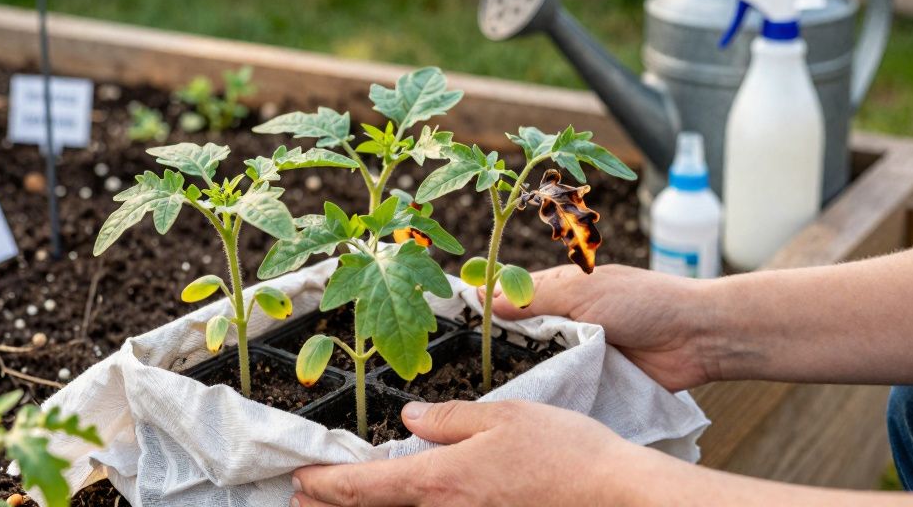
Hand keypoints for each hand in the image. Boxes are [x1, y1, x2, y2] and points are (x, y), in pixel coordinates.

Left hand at [291, 399, 653, 506]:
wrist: (615, 496)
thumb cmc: (564, 451)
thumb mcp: (502, 415)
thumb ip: (447, 420)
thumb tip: (408, 420)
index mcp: (440, 482)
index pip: (363, 488)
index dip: (324, 485)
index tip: (297, 479)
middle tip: (300, 498)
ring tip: (336, 506)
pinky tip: (400, 505)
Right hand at [481, 264, 721, 390]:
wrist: (696, 338)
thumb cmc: (643, 302)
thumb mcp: (583, 291)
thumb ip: (535, 298)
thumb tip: (486, 299)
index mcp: (559, 290)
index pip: (510, 295)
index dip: (482, 306)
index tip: (448, 319)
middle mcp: (564, 321)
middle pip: (517, 335)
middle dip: (496, 346)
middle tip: (460, 362)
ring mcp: (577, 353)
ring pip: (536, 364)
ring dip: (521, 372)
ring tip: (486, 386)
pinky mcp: (592, 382)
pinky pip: (561, 388)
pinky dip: (547, 393)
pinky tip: (522, 403)